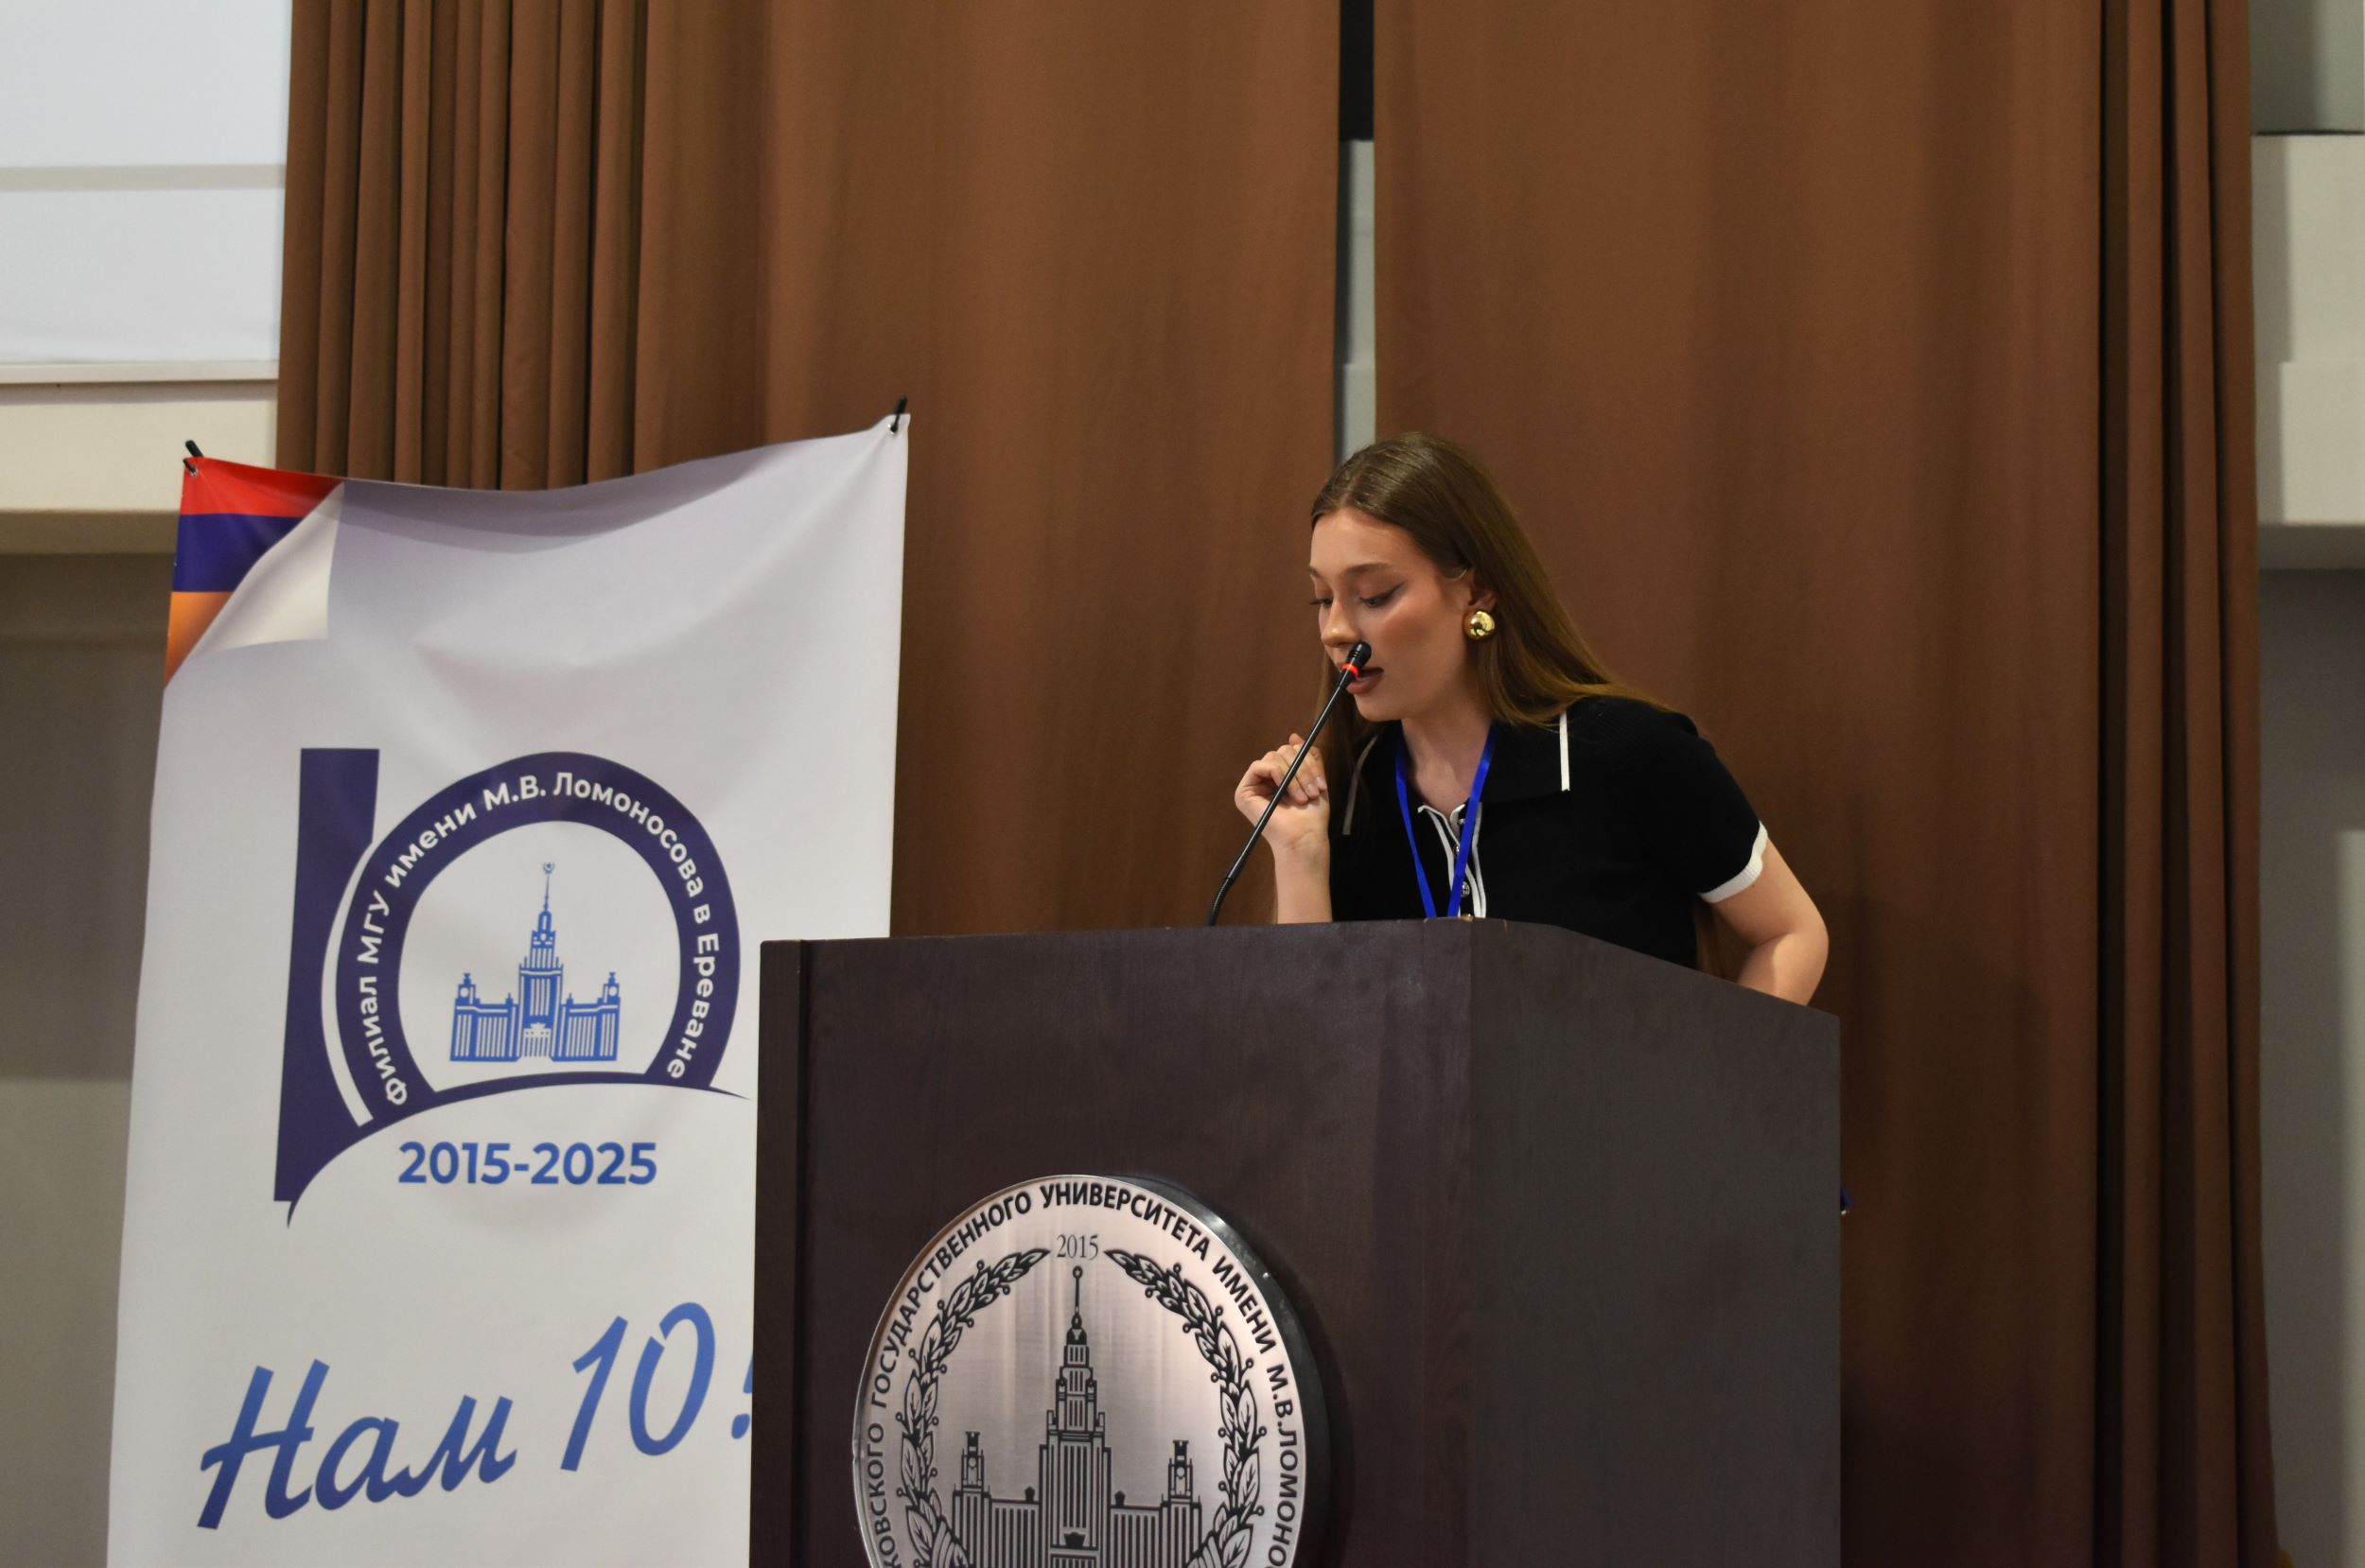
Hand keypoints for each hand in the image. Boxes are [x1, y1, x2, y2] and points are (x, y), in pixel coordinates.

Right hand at [1233, 733, 1328, 858]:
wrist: (1304, 838)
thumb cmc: (1311, 817)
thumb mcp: (1315, 780)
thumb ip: (1307, 758)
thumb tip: (1294, 735)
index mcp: (1280, 779)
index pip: (1290, 753)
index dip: (1306, 762)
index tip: (1320, 783)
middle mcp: (1264, 781)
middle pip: (1282, 751)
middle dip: (1302, 769)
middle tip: (1312, 791)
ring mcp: (1253, 786)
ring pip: (1273, 756)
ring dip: (1293, 774)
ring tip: (1302, 796)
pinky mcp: (1243, 792)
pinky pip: (1259, 765)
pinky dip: (1276, 772)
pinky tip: (1284, 788)